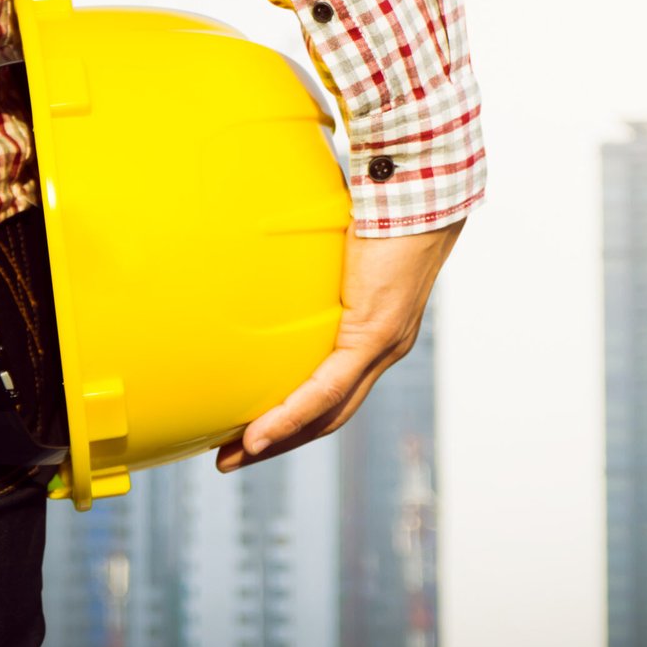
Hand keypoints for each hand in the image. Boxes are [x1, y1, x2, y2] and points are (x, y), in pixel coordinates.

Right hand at [215, 218, 464, 471]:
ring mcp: (383, 346)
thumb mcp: (332, 244)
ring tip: (235, 456)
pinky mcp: (376, 334)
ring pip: (328, 412)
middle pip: (329, 415)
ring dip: (279, 440)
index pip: (333, 390)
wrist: (416, 189)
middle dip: (279, 441)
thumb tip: (263, 242)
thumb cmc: (379, 205)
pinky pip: (329, 387)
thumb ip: (307, 258)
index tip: (252, 431)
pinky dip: (292, 414)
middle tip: (231, 457)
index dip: (295, 417)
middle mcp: (382, 349)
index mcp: (374, 333)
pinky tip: (258, 435)